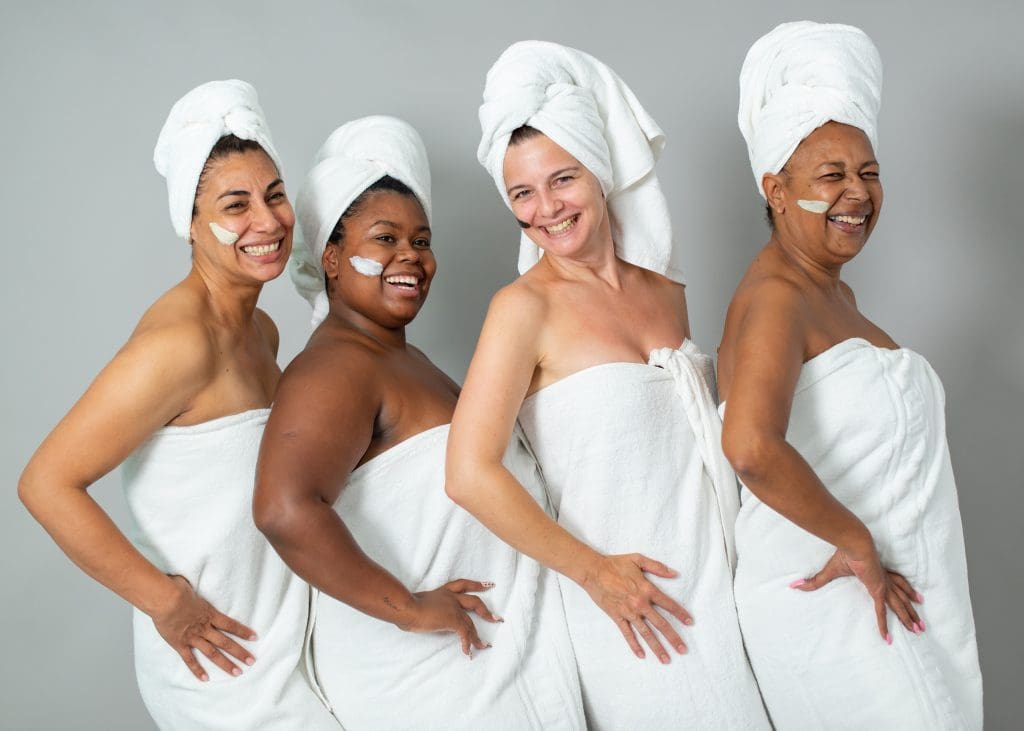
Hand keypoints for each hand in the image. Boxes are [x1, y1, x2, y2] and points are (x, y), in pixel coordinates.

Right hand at [150, 575, 257, 680]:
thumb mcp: (191, 587)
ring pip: (213, 654)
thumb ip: (193, 590)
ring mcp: (193, 637)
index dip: (243, 631)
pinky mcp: (180, 644)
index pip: (231, 625)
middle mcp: (204, 628)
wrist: (164, 599)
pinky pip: (190, 660)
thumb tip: (185, 583)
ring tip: (237, 673)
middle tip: (252, 661)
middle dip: (240, 652)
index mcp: (210, 614)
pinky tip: (205, 679)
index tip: (255, 637)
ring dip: (225, 664)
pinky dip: (197, 670)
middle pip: (226, 642)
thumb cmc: (176, 588)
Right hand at [402, 579, 501, 657]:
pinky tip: (467, 652)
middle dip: (485, 612)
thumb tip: (421, 616)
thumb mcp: (418, 603)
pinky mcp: (453, 619)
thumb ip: (424, 608)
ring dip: (477, 637)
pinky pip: (465, 634)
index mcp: (443, 591)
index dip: (476, 584)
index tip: (488, 585)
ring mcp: (454, 608)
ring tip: (483, 646)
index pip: (463, 584)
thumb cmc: (406, 606)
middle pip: (474, 602)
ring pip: (470, 623)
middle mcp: (451, 598)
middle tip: (496, 619)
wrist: (407, 608)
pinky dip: (467, 644)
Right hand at [581, 554, 692, 662]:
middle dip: (673, 638)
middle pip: (660, 624)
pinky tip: (642, 655)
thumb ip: (658, 567)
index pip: (669, 604)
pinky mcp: (617, 617)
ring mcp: (628, 612)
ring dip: (657, 647)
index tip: (690, 622)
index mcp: (647, 589)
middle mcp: (640, 604)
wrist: (593, 571)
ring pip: (646, 633)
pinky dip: (634, 645)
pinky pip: (627, 634)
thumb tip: (675, 574)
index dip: (680, 614)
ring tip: (666, 659)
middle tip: (683, 650)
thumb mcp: (638, 559)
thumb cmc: (615, 563)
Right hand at [792, 546, 923, 642]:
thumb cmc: (844, 553)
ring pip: (899, 606)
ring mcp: (882, 586)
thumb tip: (795, 585)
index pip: (894, 585)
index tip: (915, 600)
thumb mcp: (830, 570)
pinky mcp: (877, 591)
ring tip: (920, 629)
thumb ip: (815, 580)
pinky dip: (883, 625)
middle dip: (912, 611)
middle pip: (901, 598)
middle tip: (921, 624)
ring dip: (909, 618)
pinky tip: (887, 638)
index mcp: (878, 574)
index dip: (903, 593)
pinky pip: (881, 612)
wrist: (854, 544)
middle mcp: (884, 581)